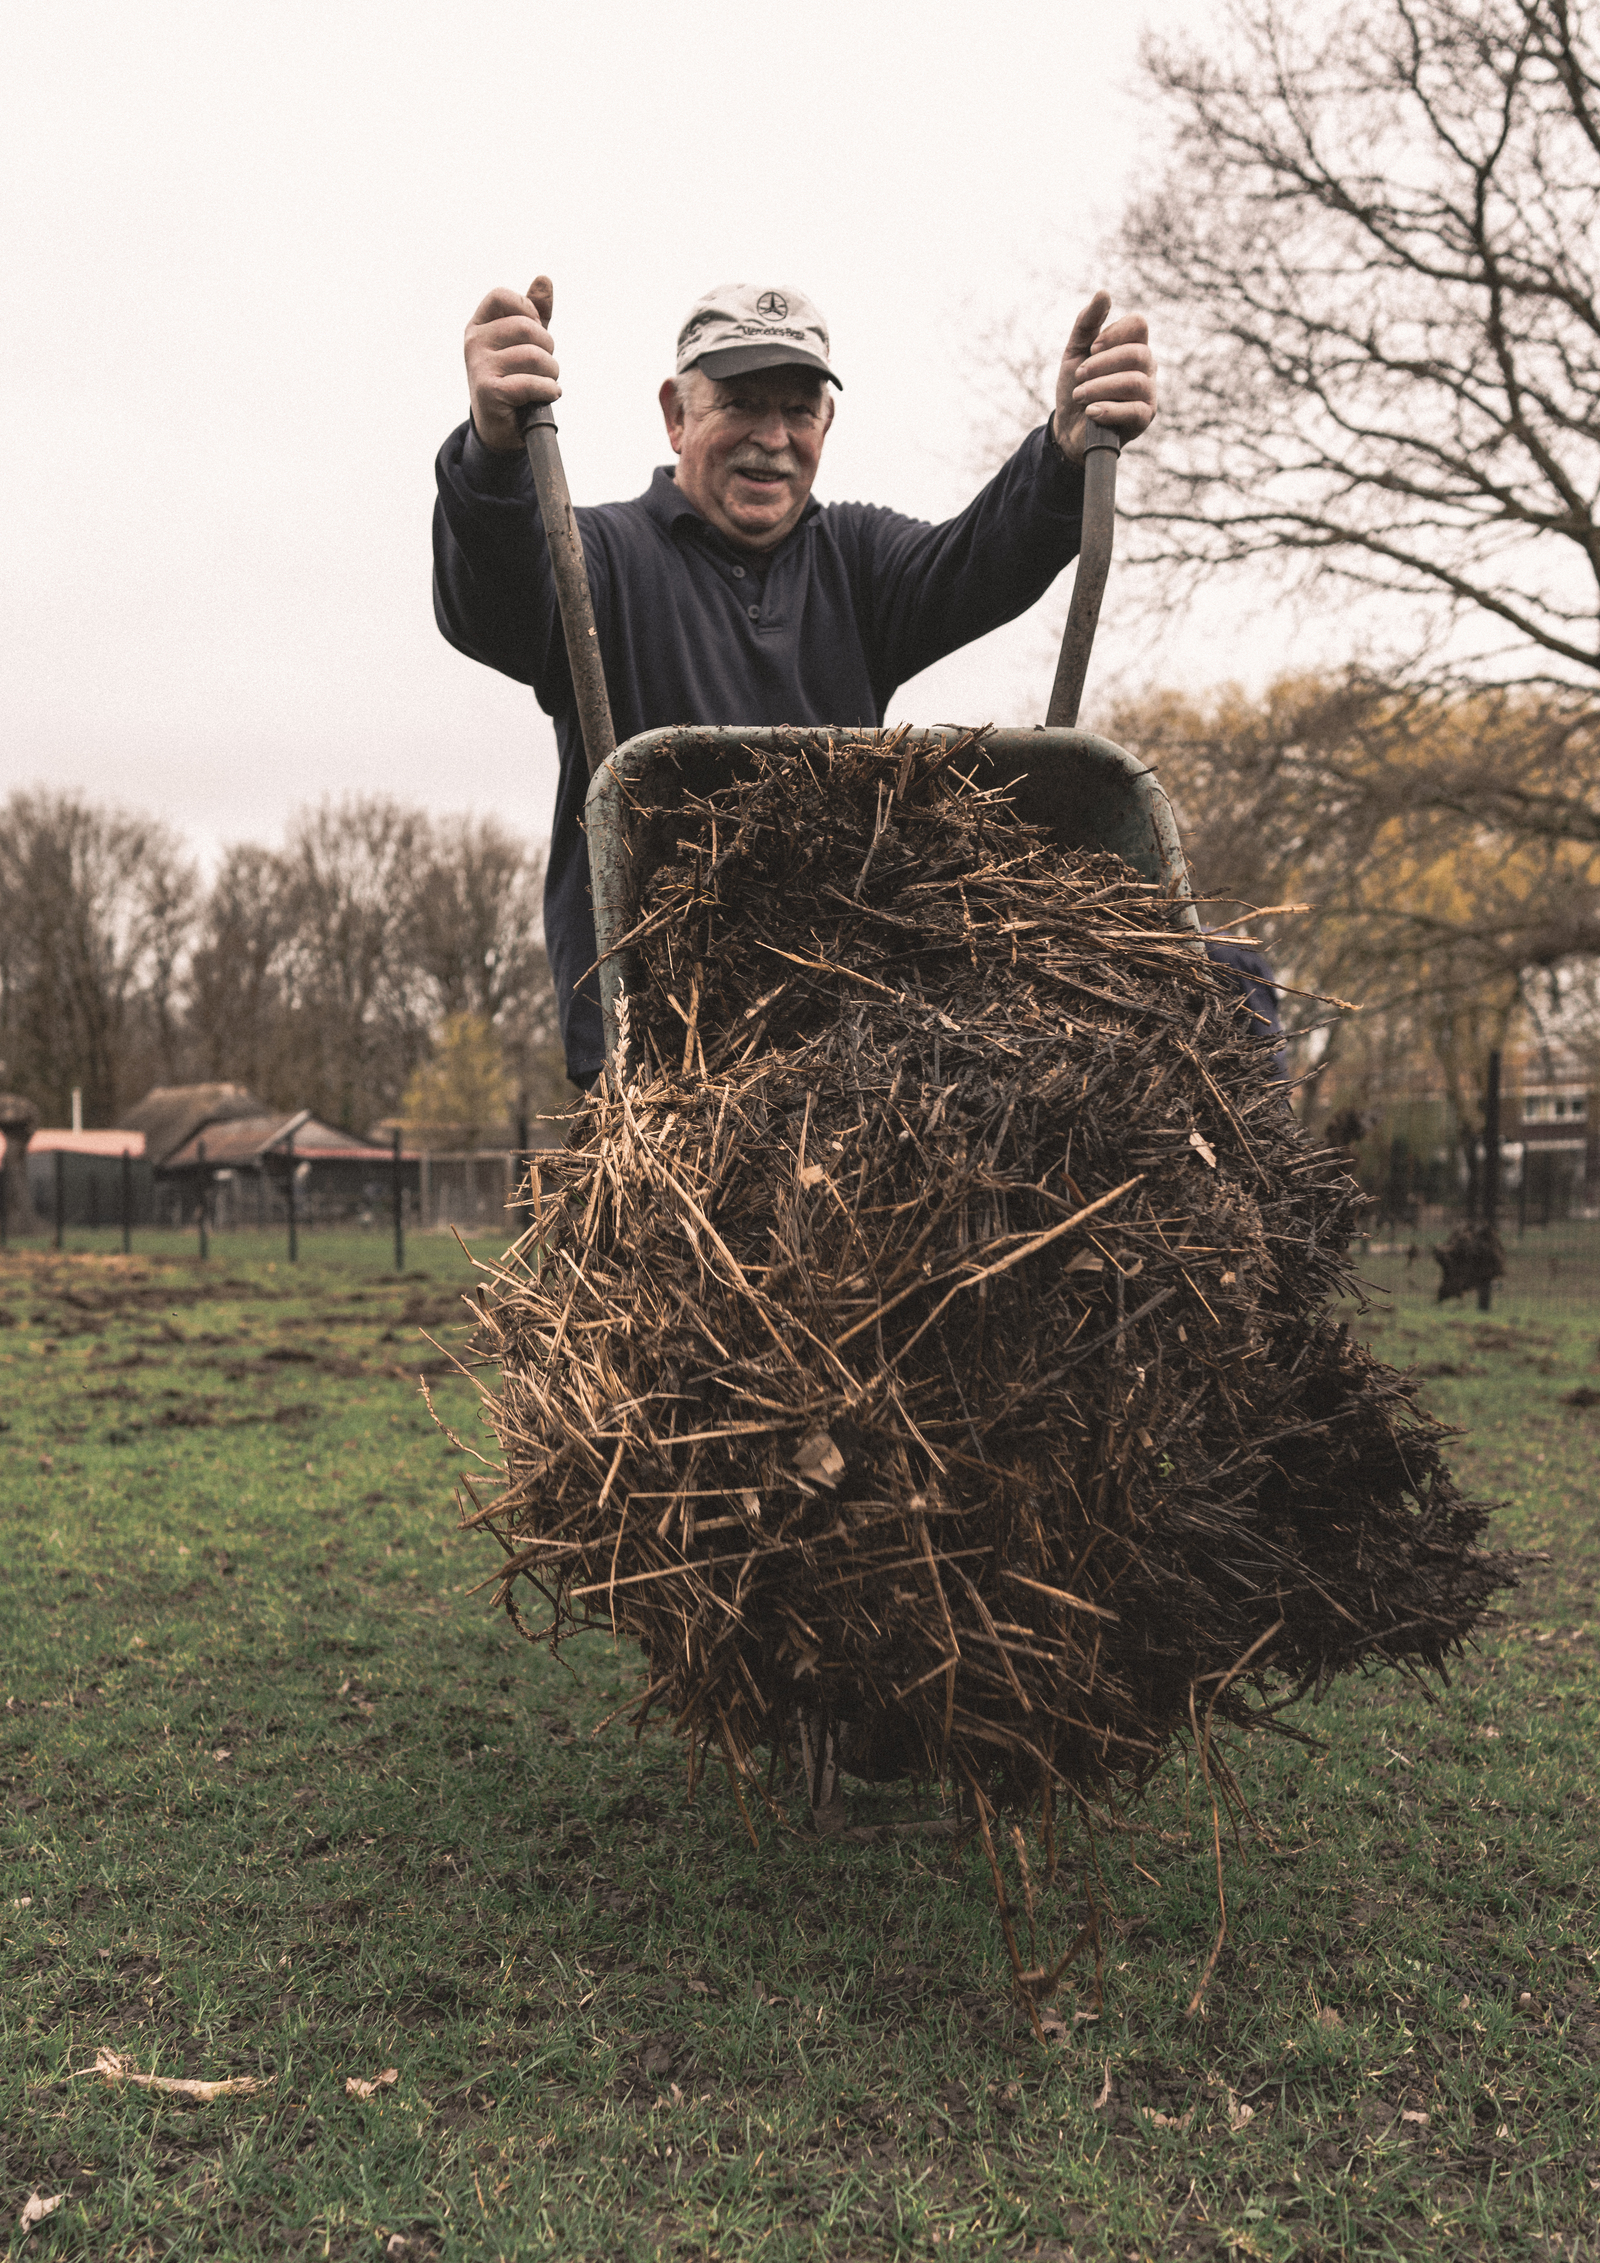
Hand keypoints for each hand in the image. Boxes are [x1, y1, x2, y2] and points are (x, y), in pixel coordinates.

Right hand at [464, 274, 560, 452]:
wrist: (499, 426)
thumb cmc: (513, 378)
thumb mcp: (523, 343)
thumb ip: (535, 312)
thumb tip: (544, 279)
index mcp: (479, 326)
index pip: (502, 296)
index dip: (527, 309)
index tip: (535, 330)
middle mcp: (473, 343)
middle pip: (525, 326)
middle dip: (548, 346)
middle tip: (547, 364)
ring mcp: (478, 366)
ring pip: (533, 356)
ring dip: (552, 371)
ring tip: (549, 381)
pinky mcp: (489, 392)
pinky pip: (531, 383)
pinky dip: (549, 390)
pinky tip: (549, 395)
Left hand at [1053, 291, 1156, 461]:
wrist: (1068, 428)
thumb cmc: (1076, 387)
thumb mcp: (1075, 352)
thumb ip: (1087, 323)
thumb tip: (1104, 293)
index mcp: (1133, 346)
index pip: (1138, 325)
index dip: (1115, 333)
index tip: (1092, 348)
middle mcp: (1147, 367)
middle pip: (1136, 353)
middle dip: (1101, 364)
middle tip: (1079, 377)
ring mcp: (1148, 393)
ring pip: (1134, 381)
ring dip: (1100, 387)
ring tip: (1080, 396)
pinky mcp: (1145, 418)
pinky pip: (1133, 409)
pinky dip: (1108, 409)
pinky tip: (1091, 411)